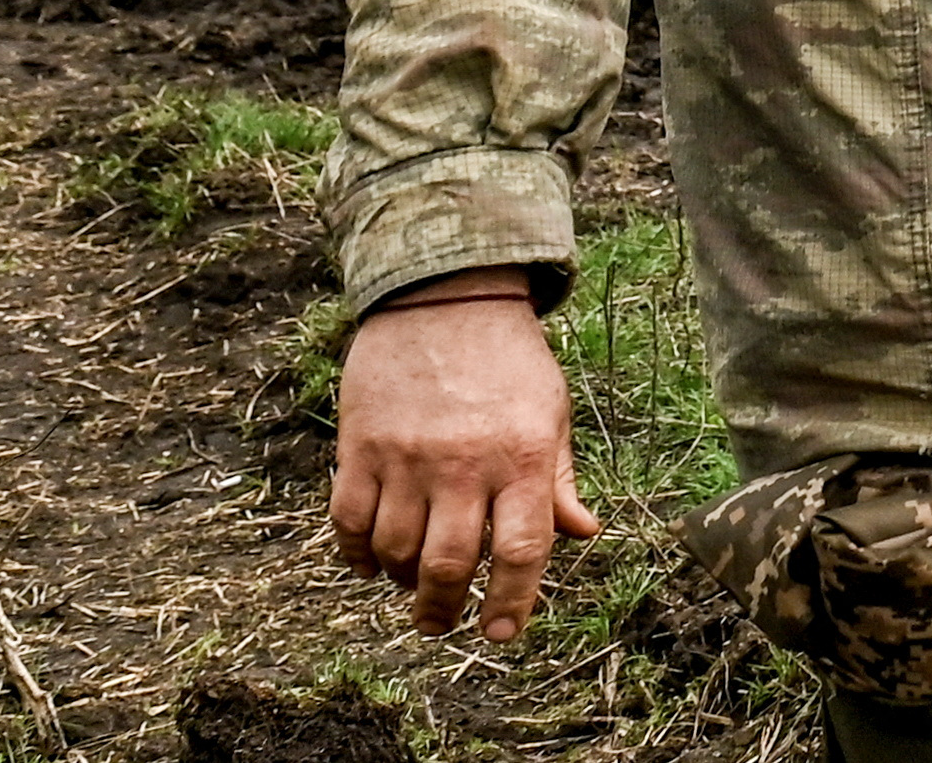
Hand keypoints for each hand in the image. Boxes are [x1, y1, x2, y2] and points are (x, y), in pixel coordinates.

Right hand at [330, 280, 601, 640]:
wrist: (446, 297)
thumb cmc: (509, 360)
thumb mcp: (550, 413)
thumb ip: (559, 479)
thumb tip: (583, 532)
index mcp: (522, 457)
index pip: (523, 550)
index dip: (513, 601)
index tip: (501, 633)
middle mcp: (465, 464)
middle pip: (450, 564)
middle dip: (444, 609)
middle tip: (441, 624)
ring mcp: (407, 458)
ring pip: (396, 550)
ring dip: (402, 580)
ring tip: (412, 582)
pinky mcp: (360, 447)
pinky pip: (348, 522)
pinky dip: (356, 554)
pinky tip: (369, 562)